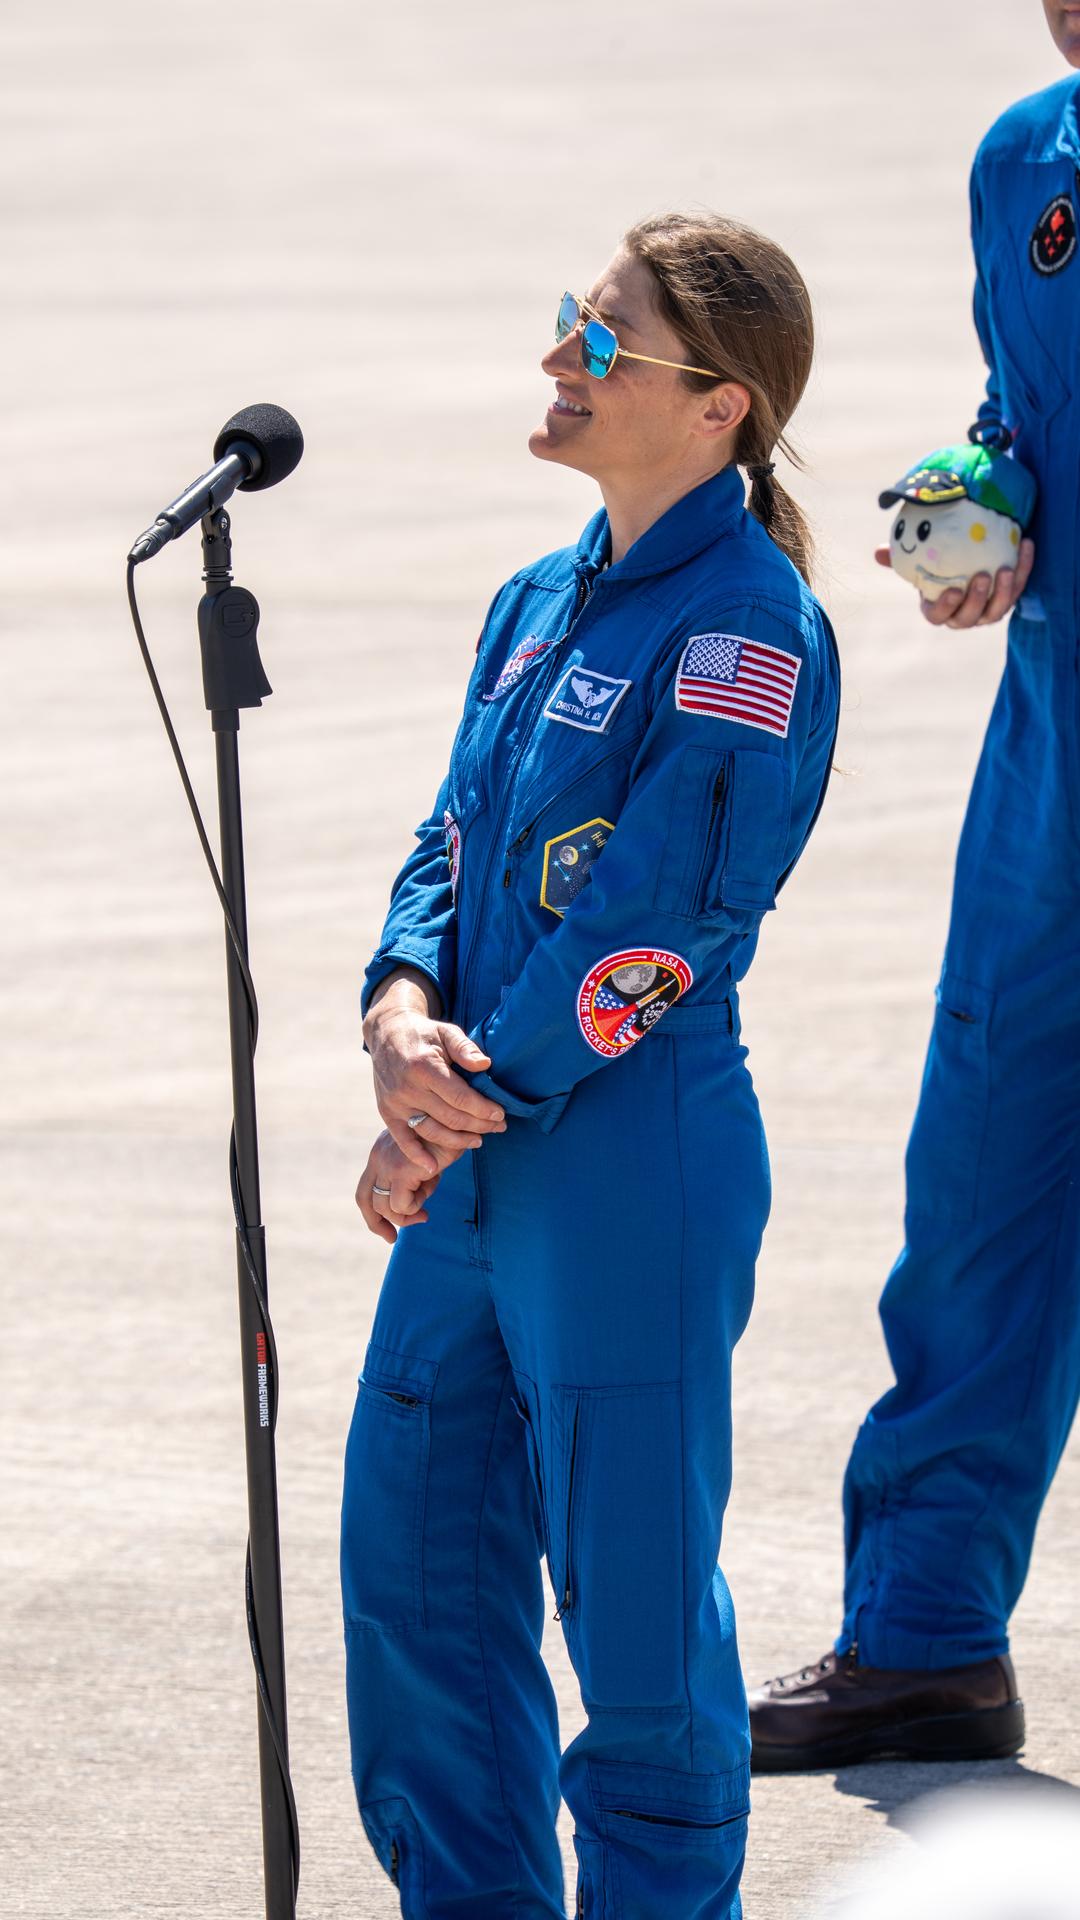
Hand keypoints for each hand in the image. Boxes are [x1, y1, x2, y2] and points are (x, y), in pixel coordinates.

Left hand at [355, 1129, 443, 1245]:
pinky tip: (429, 1192)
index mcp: (380, 1153)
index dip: (372, 1214)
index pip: (366, 1189)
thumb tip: (417, 1211)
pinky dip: (415, 1207)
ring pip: (384, 1207)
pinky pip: (401, 1205)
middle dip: (377, 1224)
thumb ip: (414, 1183)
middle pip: (365, 1200)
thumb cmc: (446, 1140)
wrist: (457, 1124)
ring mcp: (386, 1164)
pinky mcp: (400, 1171)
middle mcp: (377, 1157)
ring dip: (406, 1216)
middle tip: (392, 1239)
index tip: (388, 1231)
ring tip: (425, 1212)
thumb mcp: (424, 1163)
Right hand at [364, 973, 505, 1172]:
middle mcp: (408, 1088)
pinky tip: (433, 1167)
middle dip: (479, 1125)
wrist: (387, 1034)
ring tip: (479, 1140)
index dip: (483, 1109)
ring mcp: (396, 1103)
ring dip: (458, 1141)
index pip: (461, 1098)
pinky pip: (403, 1140)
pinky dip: (417, 1156)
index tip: (501, 1115)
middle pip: (450, 1117)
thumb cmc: (423, 1034)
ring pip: (432, 1131)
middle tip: (499, 1127)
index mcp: (424, 1067)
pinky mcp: (387, 1113)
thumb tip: (485, 1065)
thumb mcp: (446, 1032)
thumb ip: (465, 1048)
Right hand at [874, 539, 1034, 628]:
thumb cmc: (937, 566)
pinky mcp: (1009, 598)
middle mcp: (963, 616)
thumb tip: (878, 552)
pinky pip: (1018, 588)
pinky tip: (1025, 544)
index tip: (952, 590)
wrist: (966, 563)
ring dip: (1003, 592)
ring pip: (997, 610)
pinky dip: (1023, 569)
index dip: (946, 606)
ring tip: (1005, 568)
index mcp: (938, 610)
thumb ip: (900, 559)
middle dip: (978, 599)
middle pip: (970, 616)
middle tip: (982, 576)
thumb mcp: (919, 562)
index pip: (939, 616)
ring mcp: (987, 611)